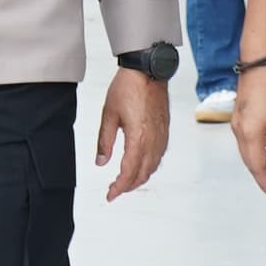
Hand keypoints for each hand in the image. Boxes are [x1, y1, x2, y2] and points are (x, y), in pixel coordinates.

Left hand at [94, 65, 168, 200]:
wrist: (148, 71)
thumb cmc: (128, 88)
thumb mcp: (109, 115)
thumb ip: (105, 141)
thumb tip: (101, 162)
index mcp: (139, 138)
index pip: (129, 172)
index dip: (119, 187)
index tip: (110, 195)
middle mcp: (154, 141)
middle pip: (142, 174)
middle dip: (128, 186)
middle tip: (114, 190)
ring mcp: (162, 137)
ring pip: (152, 167)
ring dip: (139, 178)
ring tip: (125, 182)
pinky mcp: (165, 131)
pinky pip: (158, 157)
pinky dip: (149, 167)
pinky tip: (140, 166)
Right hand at [233, 58, 265, 199]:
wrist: (259, 62)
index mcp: (250, 134)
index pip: (257, 166)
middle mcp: (240, 130)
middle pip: (251, 160)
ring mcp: (239, 122)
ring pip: (250, 149)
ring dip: (265, 160)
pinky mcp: (242, 114)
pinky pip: (249, 138)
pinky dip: (261, 146)